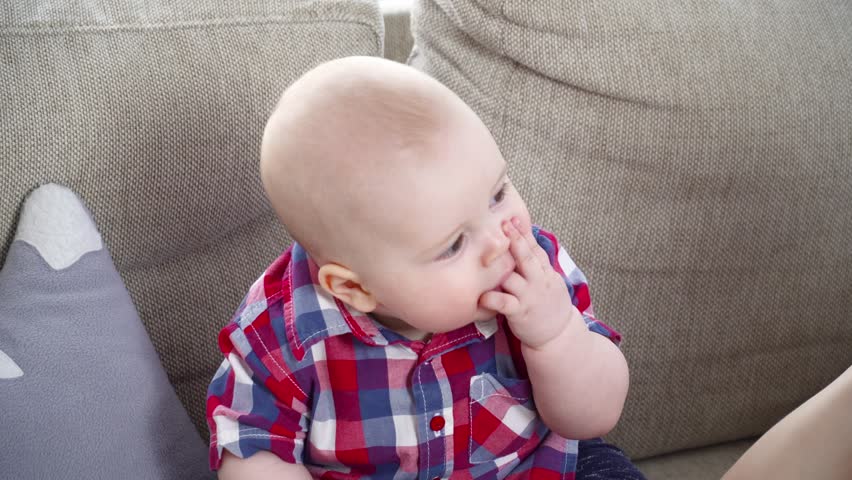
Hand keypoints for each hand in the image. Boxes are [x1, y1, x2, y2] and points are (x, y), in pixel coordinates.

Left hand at [478, 217, 579, 348]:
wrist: (558, 335)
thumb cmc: (547, 305)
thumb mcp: (548, 281)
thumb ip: (535, 263)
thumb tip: (521, 239)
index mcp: (545, 272)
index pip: (535, 249)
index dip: (524, 233)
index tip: (513, 218)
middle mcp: (538, 281)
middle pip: (526, 258)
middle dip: (514, 241)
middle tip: (503, 225)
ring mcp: (529, 297)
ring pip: (512, 278)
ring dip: (498, 269)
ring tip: (484, 258)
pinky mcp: (519, 313)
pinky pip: (504, 302)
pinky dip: (492, 298)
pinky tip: (481, 295)